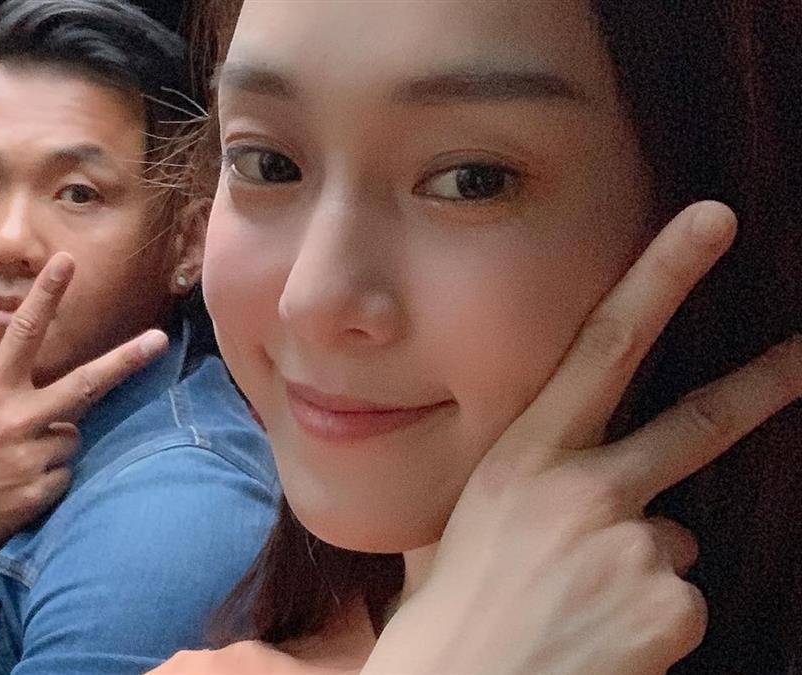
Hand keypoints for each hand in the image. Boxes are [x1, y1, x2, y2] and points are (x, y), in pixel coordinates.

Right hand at [0, 252, 168, 579]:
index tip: (66, 262)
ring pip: (73, 437)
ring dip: (55, 446)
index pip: (24, 333)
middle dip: (125, 360)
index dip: (46, 295)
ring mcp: (28, 457)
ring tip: (14, 462)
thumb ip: (11, 396)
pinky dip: (47, 480)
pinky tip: (15, 488)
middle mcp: (14, 418)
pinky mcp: (36, 493)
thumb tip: (64, 400)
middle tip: (159, 339)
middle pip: (84, 383)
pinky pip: (64, 475)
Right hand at [365, 202, 801, 673]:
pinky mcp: (671, 605)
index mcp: (524, 462)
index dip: (660, 279)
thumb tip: (544, 504)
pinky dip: (650, 625)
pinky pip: (681, 602)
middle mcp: (584, 489)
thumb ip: (506, 504)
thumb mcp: (450, 540)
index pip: (601, 349)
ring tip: (579, 614)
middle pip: (697, 421)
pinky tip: (600, 644)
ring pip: (673, 544)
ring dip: (641, 574)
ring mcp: (633, 545)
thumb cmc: (447, 624)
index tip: (710, 222)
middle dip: (766, 381)